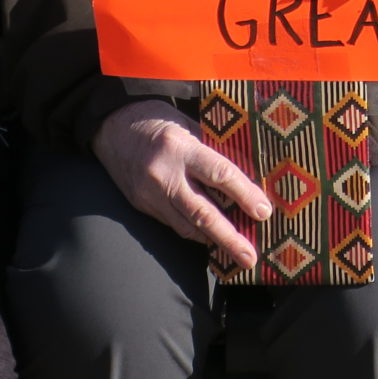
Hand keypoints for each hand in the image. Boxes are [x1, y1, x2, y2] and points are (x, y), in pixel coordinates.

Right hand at [92, 100, 274, 270]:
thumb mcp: (189, 125)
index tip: (264, 212)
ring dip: (213, 243)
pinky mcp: (142, 206)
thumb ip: (213, 150)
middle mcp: (164, 175)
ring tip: (236, 255)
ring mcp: (150, 194)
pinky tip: (210, 240)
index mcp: (181, 147)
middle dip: (229, 238)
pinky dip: (194, 234)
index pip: (219, 174)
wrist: (113, 128)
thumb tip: (248, 175)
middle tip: (250, 257)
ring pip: (186, 226)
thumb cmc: (159, 121)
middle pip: (202, 212)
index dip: (244, 195)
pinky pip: (173, 224)